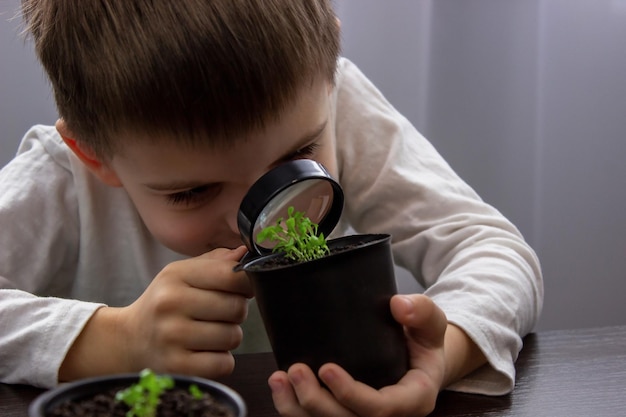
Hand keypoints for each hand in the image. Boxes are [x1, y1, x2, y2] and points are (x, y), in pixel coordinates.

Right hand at [59, 246, 252, 380]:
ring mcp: (172, 336)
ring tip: (210, 333)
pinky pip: (224, 364)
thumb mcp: (183, 273)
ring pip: (233, 337)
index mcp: (176, 275)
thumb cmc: (166, 302)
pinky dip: (221, 361)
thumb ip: (217, 262)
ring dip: (229, 337)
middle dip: (237, 312)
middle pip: (237, 307)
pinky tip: (205, 352)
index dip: (246, 283)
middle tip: (219, 314)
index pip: (232, 275)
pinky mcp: (176, 366)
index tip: (241, 289)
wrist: (130, 339)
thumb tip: (246, 253)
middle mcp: (171, 303)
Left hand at [267, 294, 447, 416]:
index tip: (326, 368)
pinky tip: (280, 388)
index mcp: (413, 399)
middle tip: (295, 371)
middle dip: (316, 403)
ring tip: (279, 379)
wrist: (419, 360)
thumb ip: (422, 311)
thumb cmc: (422, 342)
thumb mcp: (431, 323)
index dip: (350, 394)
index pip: (381, 409)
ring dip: (298, 409)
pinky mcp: (347, 414)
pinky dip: (294, 410)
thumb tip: (399, 305)